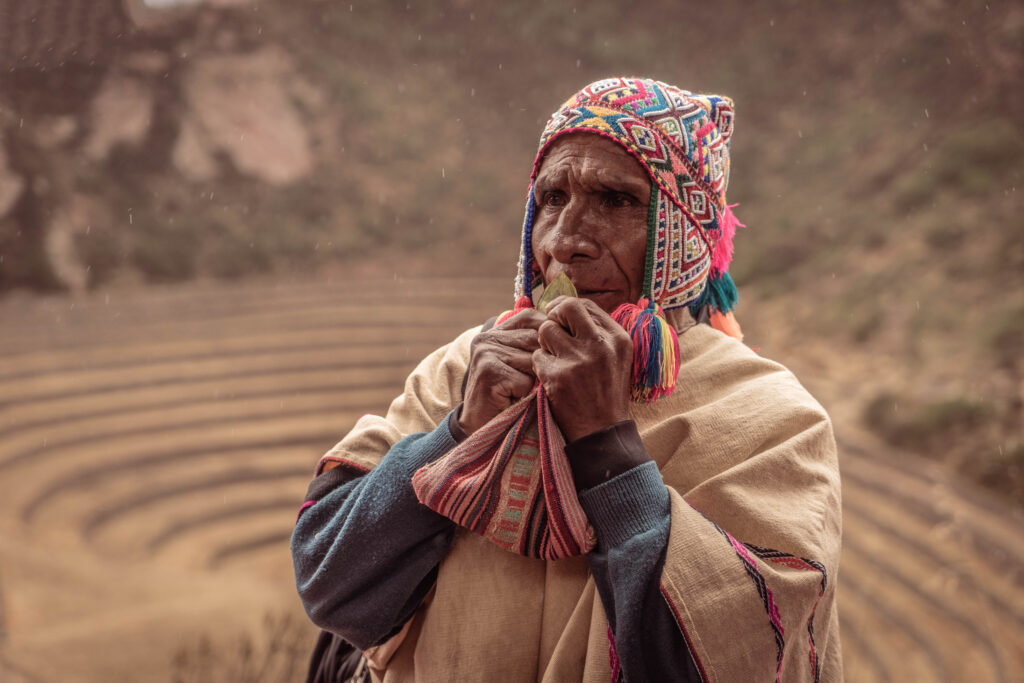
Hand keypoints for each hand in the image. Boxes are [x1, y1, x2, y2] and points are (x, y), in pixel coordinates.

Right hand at [459, 309, 546, 434]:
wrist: (482, 429)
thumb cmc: (509, 398)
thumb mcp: (521, 367)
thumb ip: (535, 346)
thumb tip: (569, 329)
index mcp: (495, 332)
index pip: (531, 318)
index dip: (549, 334)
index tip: (556, 355)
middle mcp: (487, 338)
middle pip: (535, 338)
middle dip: (546, 361)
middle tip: (541, 382)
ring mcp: (486, 353)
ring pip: (533, 360)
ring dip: (536, 381)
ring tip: (524, 393)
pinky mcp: (488, 372)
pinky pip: (525, 380)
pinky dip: (526, 395)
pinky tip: (514, 401)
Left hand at [531, 296, 632, 441]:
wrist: (602, 432)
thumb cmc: (606, 393)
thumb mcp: (616, 359)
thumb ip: (598, 333)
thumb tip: (568, 307)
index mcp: (618, 338)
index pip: (586, 305)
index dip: (566, 307)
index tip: (558, 316)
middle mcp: (600, 345)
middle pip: (566, 308)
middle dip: (553, 316)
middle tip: (551, 330)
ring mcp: (579, 360)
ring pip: (546, 330)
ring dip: (545, 344)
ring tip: (554, 360)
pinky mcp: (558, 376)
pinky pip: (537, 357)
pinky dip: (540, 367)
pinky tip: (552, 379)